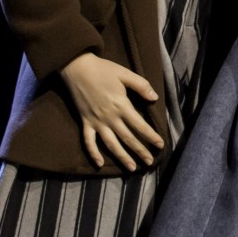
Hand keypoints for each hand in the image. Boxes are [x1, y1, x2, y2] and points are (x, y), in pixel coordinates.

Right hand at [59, 52, 163, 170]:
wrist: (77, 69)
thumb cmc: (103, 70)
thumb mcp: (125, 74)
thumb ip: (141, 86)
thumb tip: (154, 98)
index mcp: (121, 105)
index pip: (140, 125)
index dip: (151, 136)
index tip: (160, 145)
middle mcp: (109, 117)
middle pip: (128, 138)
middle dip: (140, 151)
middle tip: (150, 162)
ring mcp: (96, 122)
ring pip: (111, 144)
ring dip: (122, 157)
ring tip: (132, 167)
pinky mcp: (85, 123)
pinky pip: (88, 142)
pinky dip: (93, 153)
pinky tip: (100, 164)